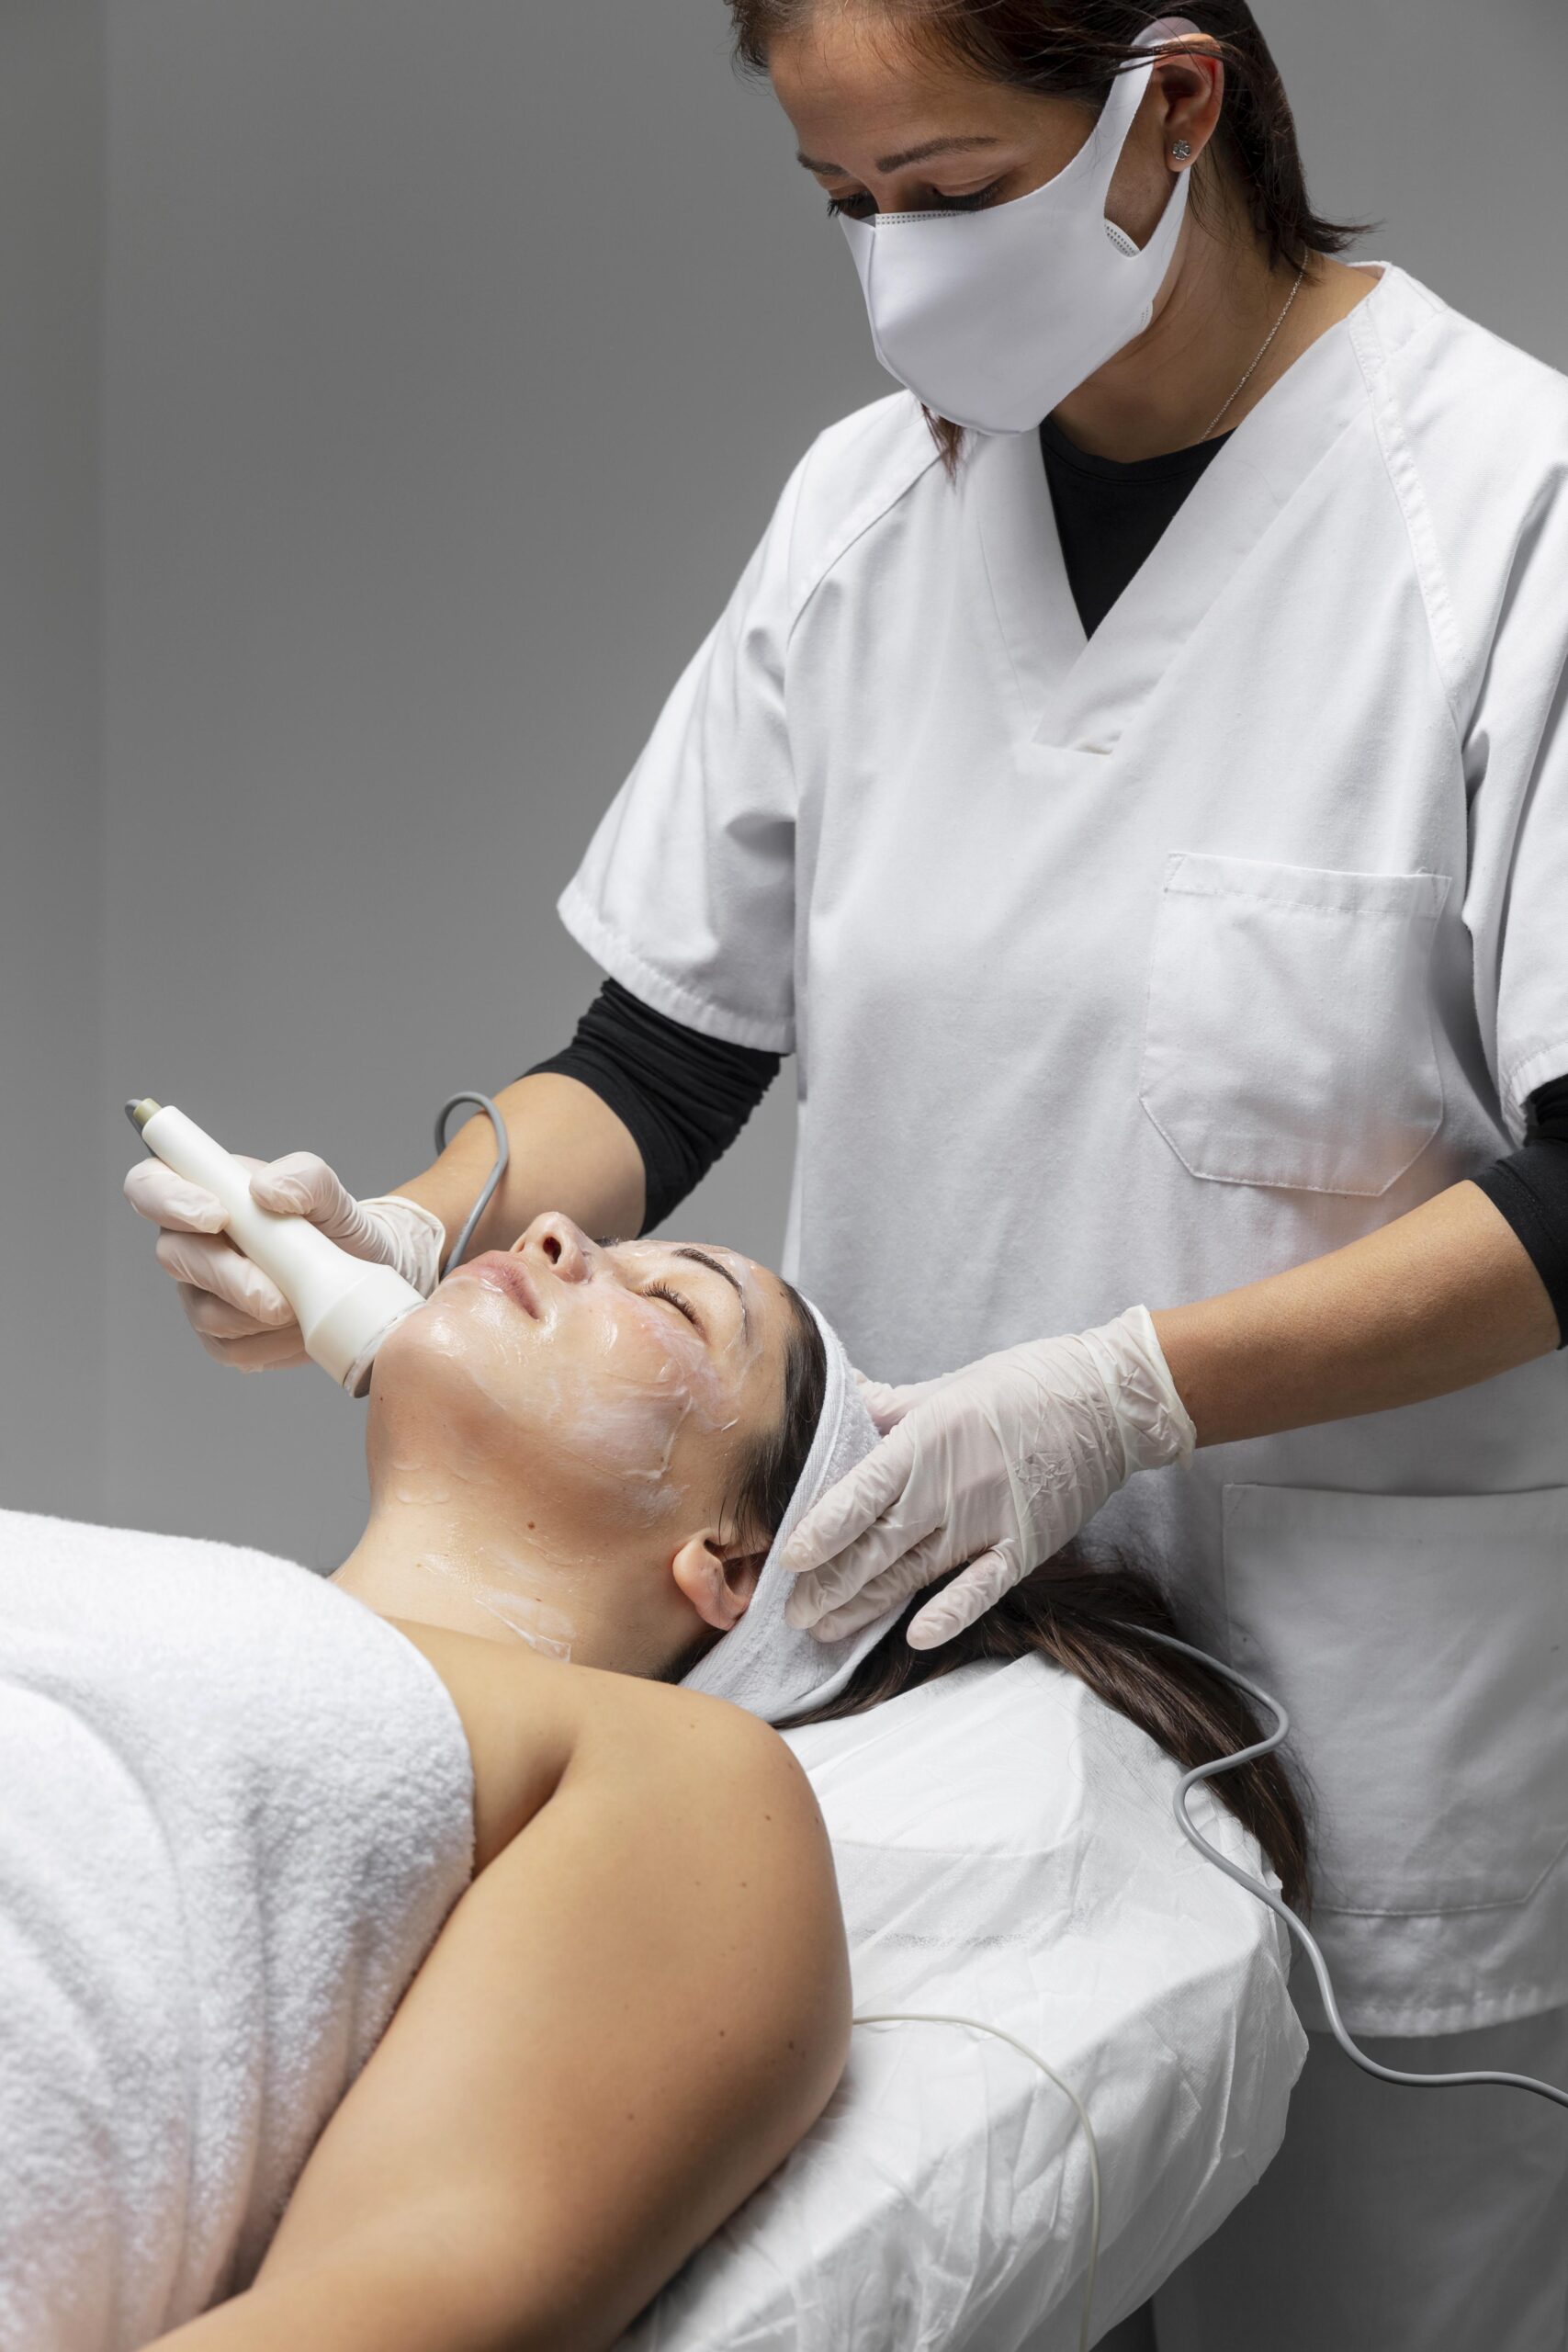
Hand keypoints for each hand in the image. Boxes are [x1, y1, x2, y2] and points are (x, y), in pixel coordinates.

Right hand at [124, 1151, 444, 1370]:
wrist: (364, 1275)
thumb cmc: (336, 1226)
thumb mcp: (332, 1193)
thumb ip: (304, 1177)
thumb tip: (266, 1190)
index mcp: (205, 1191)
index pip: (150, 1185)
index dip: (168, 1200)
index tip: (216, 1217)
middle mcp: (192, 1241)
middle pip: (174, 1257)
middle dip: (228, 1278)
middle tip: (276, 1296)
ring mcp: (202, 1292)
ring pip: (205, 1312)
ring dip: (258, 1315)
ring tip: (303, 1304)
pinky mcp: (222, 1337)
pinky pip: (231, 1348)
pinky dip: (271, 1343)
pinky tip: (300, 1328)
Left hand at [786, 1307, 1196, 1648]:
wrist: (1108, 1401)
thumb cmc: (1024, 1386)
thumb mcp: (946, 1386)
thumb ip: (889, 1409)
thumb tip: (840, 1407)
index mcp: (925, 1441)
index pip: (859, 1496)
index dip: (821, 1531)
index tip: (788, 1559)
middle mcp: (950, 1487)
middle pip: (876, 1546)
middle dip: (829, 1584)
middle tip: (790, 1614)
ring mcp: (989, 1521)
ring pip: (913, 1572)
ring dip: (866, 1605)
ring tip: (825, 1628)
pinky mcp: (1025, 1546)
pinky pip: (981, 1588)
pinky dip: (950, 1613)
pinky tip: (916, 1637)